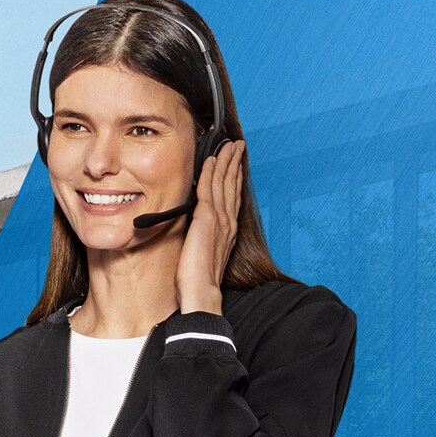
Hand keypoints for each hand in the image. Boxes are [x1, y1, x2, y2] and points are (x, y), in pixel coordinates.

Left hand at [175, 138, 244, 312]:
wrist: (202, 290)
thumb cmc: (199, 279)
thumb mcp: (205, 254)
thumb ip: (204, 238)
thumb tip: (197, 229)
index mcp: (227, 230)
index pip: (232, 197)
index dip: (235, 178)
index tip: (236, 164)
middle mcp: (227, 221)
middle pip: (232, 185)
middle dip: (235, 164)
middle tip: (237, 147)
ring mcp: (219, 219)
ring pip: (224, 182)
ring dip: (226, 161)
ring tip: (229, 146)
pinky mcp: (206, 218)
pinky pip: (209, 188)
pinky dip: (211, 172)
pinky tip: (211, 159)